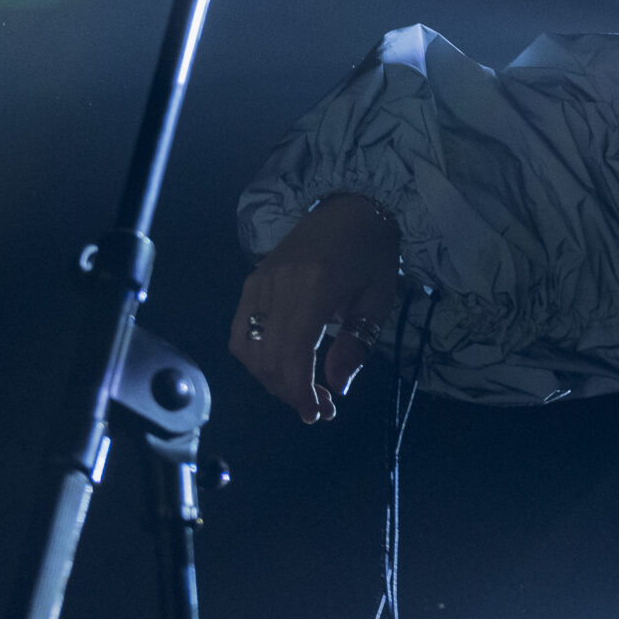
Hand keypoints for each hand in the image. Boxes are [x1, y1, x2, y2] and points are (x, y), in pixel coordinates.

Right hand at [229, 194, 402, 423]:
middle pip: (267, 356)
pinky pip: (241, 329)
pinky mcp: (252, 281)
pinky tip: (281, 364)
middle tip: (318, 408)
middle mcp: (277, 285)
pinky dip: (255, 356)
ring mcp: (259, 281)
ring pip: (247, 348)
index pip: (292, 353)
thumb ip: (356, 344)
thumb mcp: (377, 299)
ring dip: (270, 378)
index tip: (318, 413)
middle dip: (288, 391)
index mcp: (313, 287)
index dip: (300, 391)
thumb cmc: (372, 251)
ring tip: (300, 389)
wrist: (352, 205)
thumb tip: (335, 387)